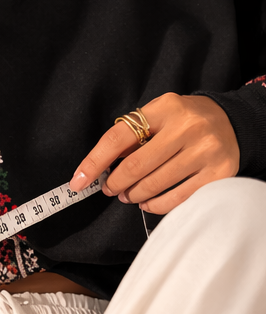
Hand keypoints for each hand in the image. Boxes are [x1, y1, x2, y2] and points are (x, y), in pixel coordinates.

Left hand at [68, 93, 238, 214]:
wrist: (233, 122)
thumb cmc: (184, 120)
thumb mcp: (157, 115)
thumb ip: (131, 135)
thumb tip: (100, 166)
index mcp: (165, 109)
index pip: (118, 138)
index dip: (94, 162)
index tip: (78, 180)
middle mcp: (187, 128)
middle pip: (136, 165)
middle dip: (115, 182)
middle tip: (110, 189)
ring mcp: (205, 151)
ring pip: (156, 183)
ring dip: (134, 195)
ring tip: (128, 195)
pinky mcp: (220, 173)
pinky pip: (179, 197)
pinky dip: (156, 204)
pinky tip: (148, 202)